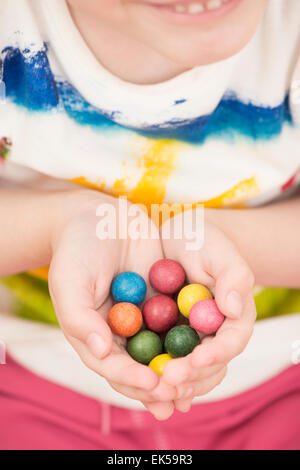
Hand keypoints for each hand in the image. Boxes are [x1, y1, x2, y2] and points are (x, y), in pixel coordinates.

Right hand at [48, 190, 176, 418]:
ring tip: (196, 386)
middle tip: (179, 397)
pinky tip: (210, 349)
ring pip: (162, 351)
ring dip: (178, 370)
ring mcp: (142, 317)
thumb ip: (79, 317)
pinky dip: (191, 338)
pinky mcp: (162, 301)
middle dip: (158, 385)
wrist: (100, 215)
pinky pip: (178, 323)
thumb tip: (101, 351)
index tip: (153, 385)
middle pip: (139, 367)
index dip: (131, 378)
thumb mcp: (70, 279)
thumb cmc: (77, 248)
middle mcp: (119, 331)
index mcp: (93, 333)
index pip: (111, 365)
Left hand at [160, 209, 255, 412]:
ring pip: (188, 373)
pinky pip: (162, 362)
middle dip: (190, 377)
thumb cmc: (201, 239)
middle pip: (210, 367)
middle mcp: (215, 334)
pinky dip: (154, 375)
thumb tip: (235, 310)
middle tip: (168, 379)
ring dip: (173, 385)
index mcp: (234, 316)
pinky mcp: (166, 338)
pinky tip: (141, 383)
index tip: (195, 360)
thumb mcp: (219, 250)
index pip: (230, 342)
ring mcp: (190, 339)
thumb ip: (233, 276)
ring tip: (155, 389)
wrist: (174, 236)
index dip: (214, 355)